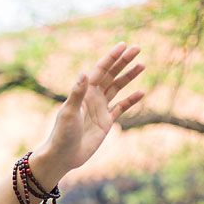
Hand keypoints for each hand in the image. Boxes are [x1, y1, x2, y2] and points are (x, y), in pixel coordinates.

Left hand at [35, 42, 144, 178]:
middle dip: (124, 62)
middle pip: (111, 75)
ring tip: (142, 65)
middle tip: (138, 48)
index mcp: (83, 92)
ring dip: (129, 76)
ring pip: (117, 88)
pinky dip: (131, 100)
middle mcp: (92, 98)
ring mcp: (100, 109)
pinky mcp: (105, 122)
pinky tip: (141, 93)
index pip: (100, 70)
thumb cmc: (62, 134)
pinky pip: (121, 107)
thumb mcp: (69, 113)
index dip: (112, 57)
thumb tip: (85, 72)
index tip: (124, 46)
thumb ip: (77, 93)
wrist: (63, 156)